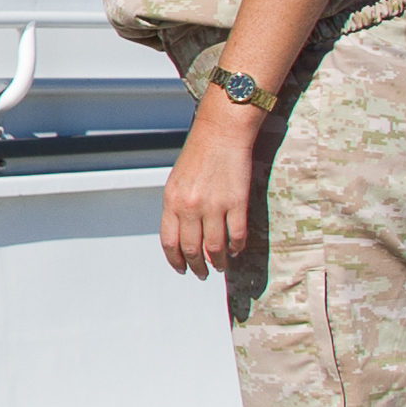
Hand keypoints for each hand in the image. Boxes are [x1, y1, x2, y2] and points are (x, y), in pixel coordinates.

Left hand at [159, 99, 263, 278]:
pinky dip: (236, 248)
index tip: (181, 269)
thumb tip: (182, 235)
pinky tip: (236, 251)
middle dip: (196, 267)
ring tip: (221, 266)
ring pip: (215, 248)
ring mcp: (214, 206)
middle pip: (191, 249)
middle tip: (201, 274)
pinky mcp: (236, 202)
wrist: (221, 132)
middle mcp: (190, 206)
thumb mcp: (176, 181)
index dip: (175, 260)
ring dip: (218, 262)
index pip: (169, 242)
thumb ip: (177, 207)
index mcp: (171, 201)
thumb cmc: (199, 154)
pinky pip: (236, 236)